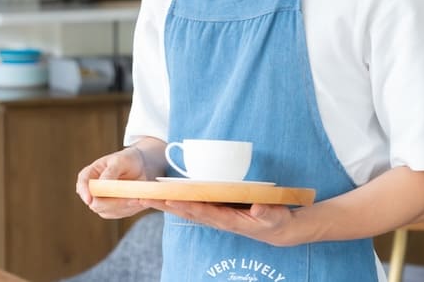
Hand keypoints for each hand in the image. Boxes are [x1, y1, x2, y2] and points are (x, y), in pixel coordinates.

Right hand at [76, 144, 157, 219]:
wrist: (140, 167)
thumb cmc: (127, 160)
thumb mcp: (120, 161)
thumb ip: (110, 173)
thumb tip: (102, 186)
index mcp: (90, 174)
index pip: (82, 184)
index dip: (84, 192)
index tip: (90, 199)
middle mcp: (92, 190)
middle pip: (95, 203)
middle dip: (114, 203)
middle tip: (133, 198)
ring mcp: (101, 201)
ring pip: (108, 211)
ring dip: (125, 205)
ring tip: (138, 196)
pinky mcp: (112, 210)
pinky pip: (119, 213)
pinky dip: (130, 208)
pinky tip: (138, 199)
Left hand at [139, 200, 301, 246]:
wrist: (278, 229)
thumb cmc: (276, 222)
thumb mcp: (276, 217)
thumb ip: (267, 212)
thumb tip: (257, 207)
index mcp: (229, 220)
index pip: (202, 212)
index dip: (185, 206)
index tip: (169, 199)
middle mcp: (217, 218)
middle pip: (187, 211)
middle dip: (166, 204)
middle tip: (144, 197)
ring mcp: (216, 215)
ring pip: (187, 208)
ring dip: (167, 202)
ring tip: (146, 195)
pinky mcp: (217, 210)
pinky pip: (193, 205)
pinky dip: (178, 200)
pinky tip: (165, 194)